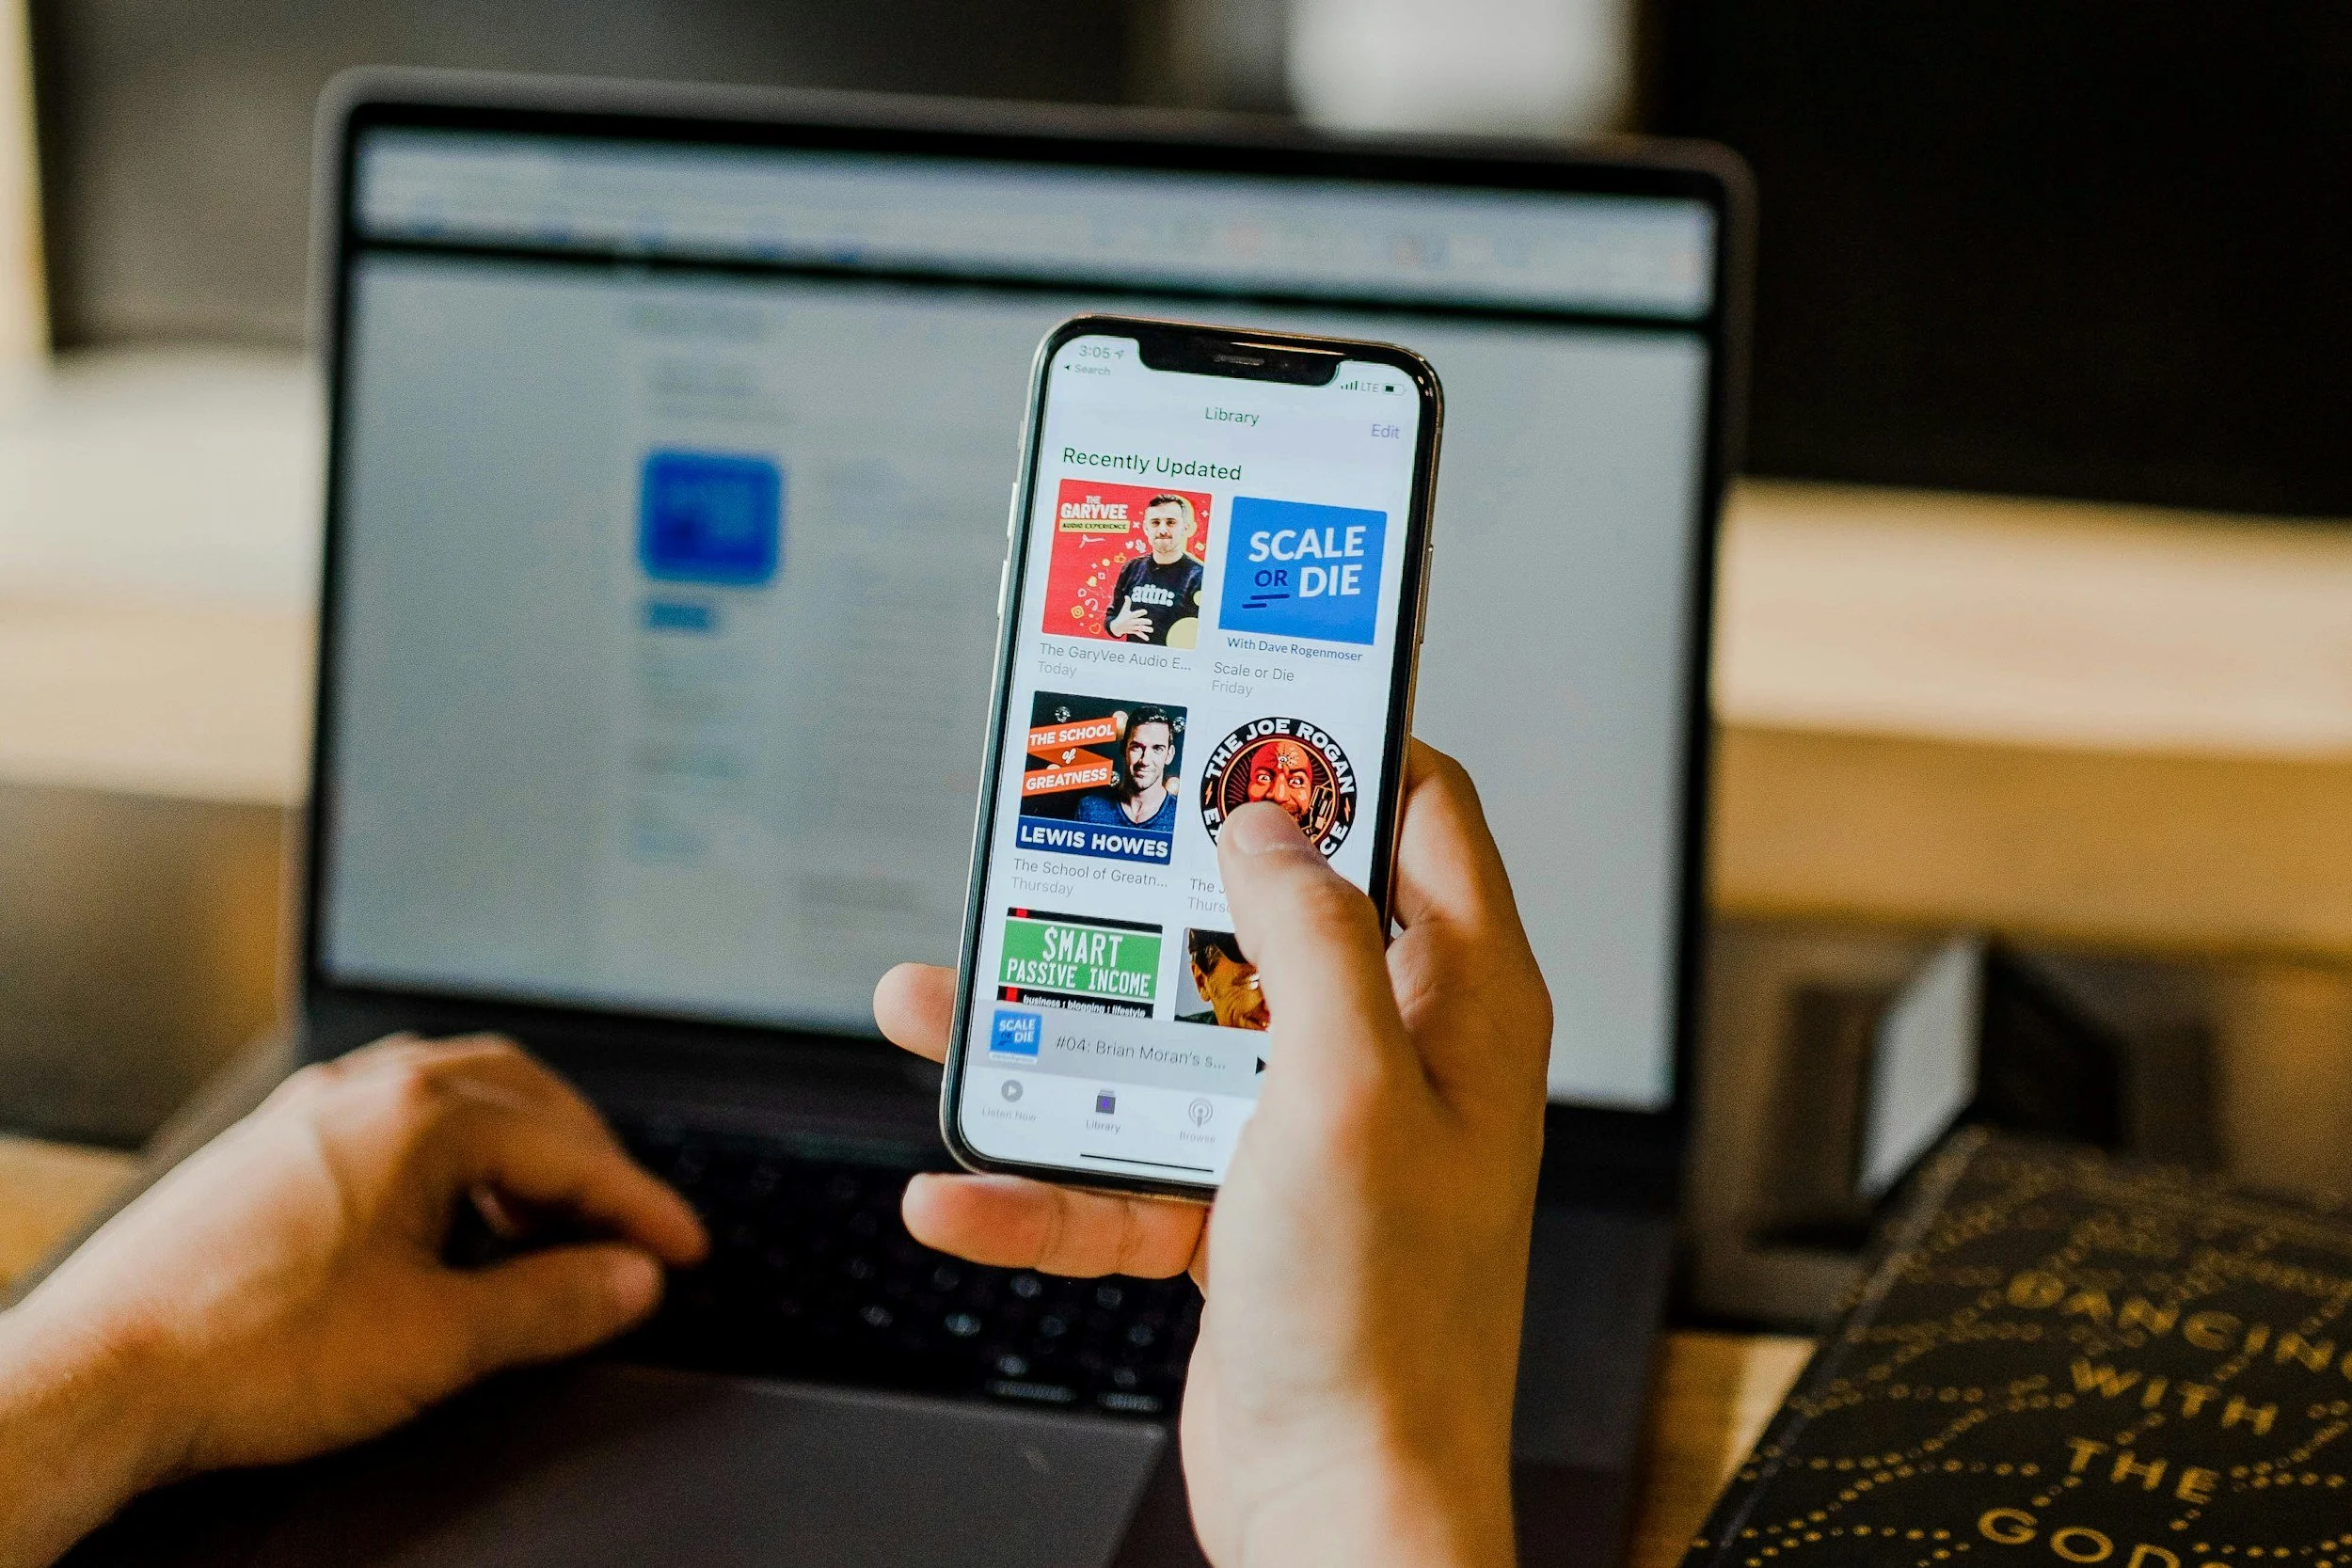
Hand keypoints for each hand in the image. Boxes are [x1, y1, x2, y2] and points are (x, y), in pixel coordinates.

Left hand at [0, 1035, 705, 1567]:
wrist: (103, 1377)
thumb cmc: (249, 1352)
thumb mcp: (440, 1341)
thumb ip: (555, 1301)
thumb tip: (631, 1278)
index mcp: (422, 1116)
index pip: (571, 1150)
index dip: (641, 1206)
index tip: (682, 1248)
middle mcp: (367, 1090)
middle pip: (522, 1095)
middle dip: (588, 1158)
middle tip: (625, 1225)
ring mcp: (312, 1112)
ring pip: (453, 1096)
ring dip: (518, 1148)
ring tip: (543, 1222)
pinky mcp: (271, 1148)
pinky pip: (393, 1119)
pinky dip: (451, 1157)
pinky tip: (444, 1221)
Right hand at [874, 742, 1550, 1567]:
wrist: (1340, 1511)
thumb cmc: (1383, 1324)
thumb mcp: (1346, 1094)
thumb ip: (1312, 938)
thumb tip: (1267, 821)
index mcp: (1457, 1006)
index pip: (1422, 816)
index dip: (1339, 745)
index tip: (1240, 700)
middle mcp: (1387, 1056)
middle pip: (1263, 916)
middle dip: (1155, 884)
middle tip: (1070, 833)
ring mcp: (1305, 1135)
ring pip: (1169, 1037)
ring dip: (1058, 1028)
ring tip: (949, 1002)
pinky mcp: (1232, 1211)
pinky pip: (1121, 1166)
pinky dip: (1041, 1178)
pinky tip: (960, 1187)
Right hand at [1107, 597, 1153, 639]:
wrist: (1116, 627)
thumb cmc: (1122, 616)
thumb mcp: (1124, 610)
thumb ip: (1127, 603)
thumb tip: (1126, 596)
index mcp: (1130, 616)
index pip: (1135, 614)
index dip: (1140, 612)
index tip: (1145, 611)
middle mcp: (1131, 622)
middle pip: (1138, 622)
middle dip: (1144, 622)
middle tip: (1150, 622)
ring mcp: (1132, 627)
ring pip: (1140, 628)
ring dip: (1146, 629)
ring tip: (1152, 630)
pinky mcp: (1133, 631)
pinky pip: (1138, 634)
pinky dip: (1143, 636)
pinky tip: (1147, 639)